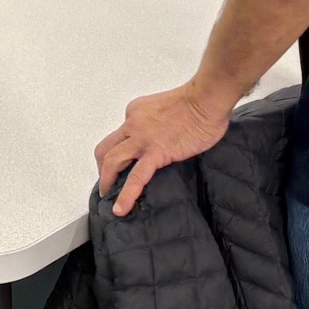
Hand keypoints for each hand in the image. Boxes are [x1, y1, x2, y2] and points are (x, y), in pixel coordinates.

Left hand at [95, 84, 231, 217]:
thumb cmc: (197, 101)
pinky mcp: (156, 152)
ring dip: (106, 182)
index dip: (119, 151)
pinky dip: (126, 195)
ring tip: (108, 198)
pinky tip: (121, 209)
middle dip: (102, 169)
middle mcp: (132, 124)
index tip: (124, 164)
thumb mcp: (165, 109)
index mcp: (135, 112)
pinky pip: (136, 177)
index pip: (120, 134)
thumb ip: (157, 124)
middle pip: (105, 149)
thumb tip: (162, 141)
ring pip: (111, 162)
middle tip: (107, 185)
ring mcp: (141, 139)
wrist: (206, 99)